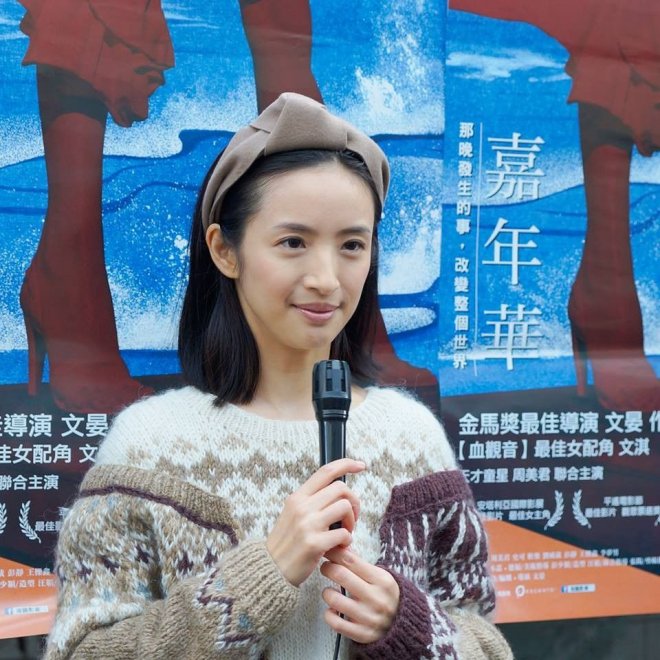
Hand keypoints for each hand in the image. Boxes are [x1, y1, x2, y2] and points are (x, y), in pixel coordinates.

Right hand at [266, 458, 364, 587]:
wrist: (270, 569)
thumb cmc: (286, 542)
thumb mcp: (292, 514)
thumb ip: (312, 502)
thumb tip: (337, 492)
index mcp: (298, 497)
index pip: (325, 471)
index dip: (346, 464)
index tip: (361, 466)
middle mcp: (302, 506)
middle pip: (341, 488)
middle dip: (353, 502)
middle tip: (352, 518)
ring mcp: (308, 524)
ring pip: (344, 507)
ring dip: (351, 521)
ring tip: (345, 533)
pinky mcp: (314, 543)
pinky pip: (344, 533)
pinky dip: (347, 540)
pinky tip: (339, 547)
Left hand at [320, 547, 399, 644]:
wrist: (404, 625)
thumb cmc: (386, 595)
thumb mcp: (381, 576)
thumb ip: (360, 564)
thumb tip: (340, 548)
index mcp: (382, 580)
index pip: (351, 560)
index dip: (335, 553)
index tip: (328, 551)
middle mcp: (376, 598)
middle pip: (341, 575)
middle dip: (327, 568)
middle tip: (325, 567)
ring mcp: (368, 618)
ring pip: (334, 599)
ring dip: (327, 593)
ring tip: (329, 591)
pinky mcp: (362, 634)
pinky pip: (336, 623)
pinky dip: (329, 614)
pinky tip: (333, 610)